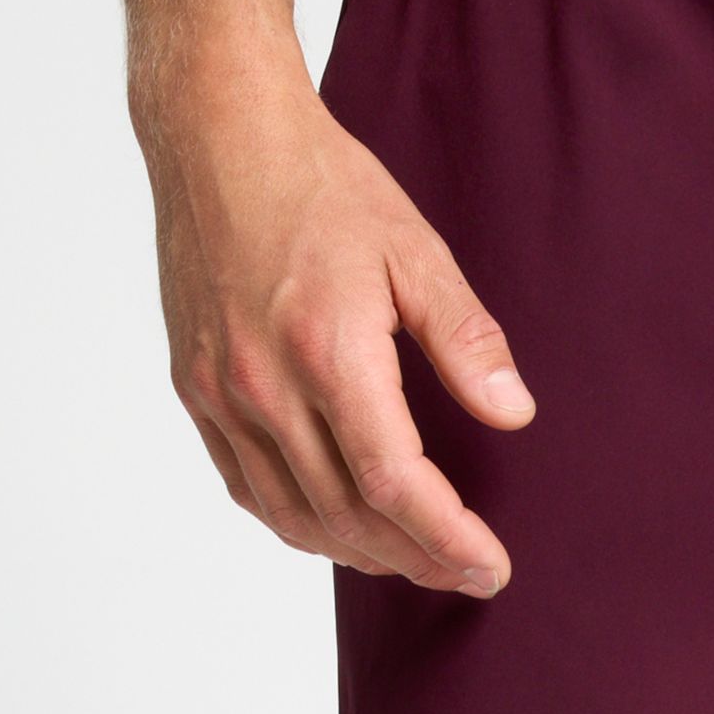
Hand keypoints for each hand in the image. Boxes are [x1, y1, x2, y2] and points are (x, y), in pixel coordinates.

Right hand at [140, 65, 531, 596]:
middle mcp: (266, 385)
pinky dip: (301, 524)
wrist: (217, 137)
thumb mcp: (416, 252)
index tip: (491, 570)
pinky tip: (343, 529)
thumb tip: (515, 414)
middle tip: (468, 575)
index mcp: (329, 352)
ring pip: (295, 515)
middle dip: (417, 559)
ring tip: (417, 562)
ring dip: (361, 554)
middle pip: (349, 515)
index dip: (448, 540)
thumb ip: (467, 341)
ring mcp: (222, 393)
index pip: (396, 484)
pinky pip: (248, 488)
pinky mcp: (198, 390)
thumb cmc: (322, 186)